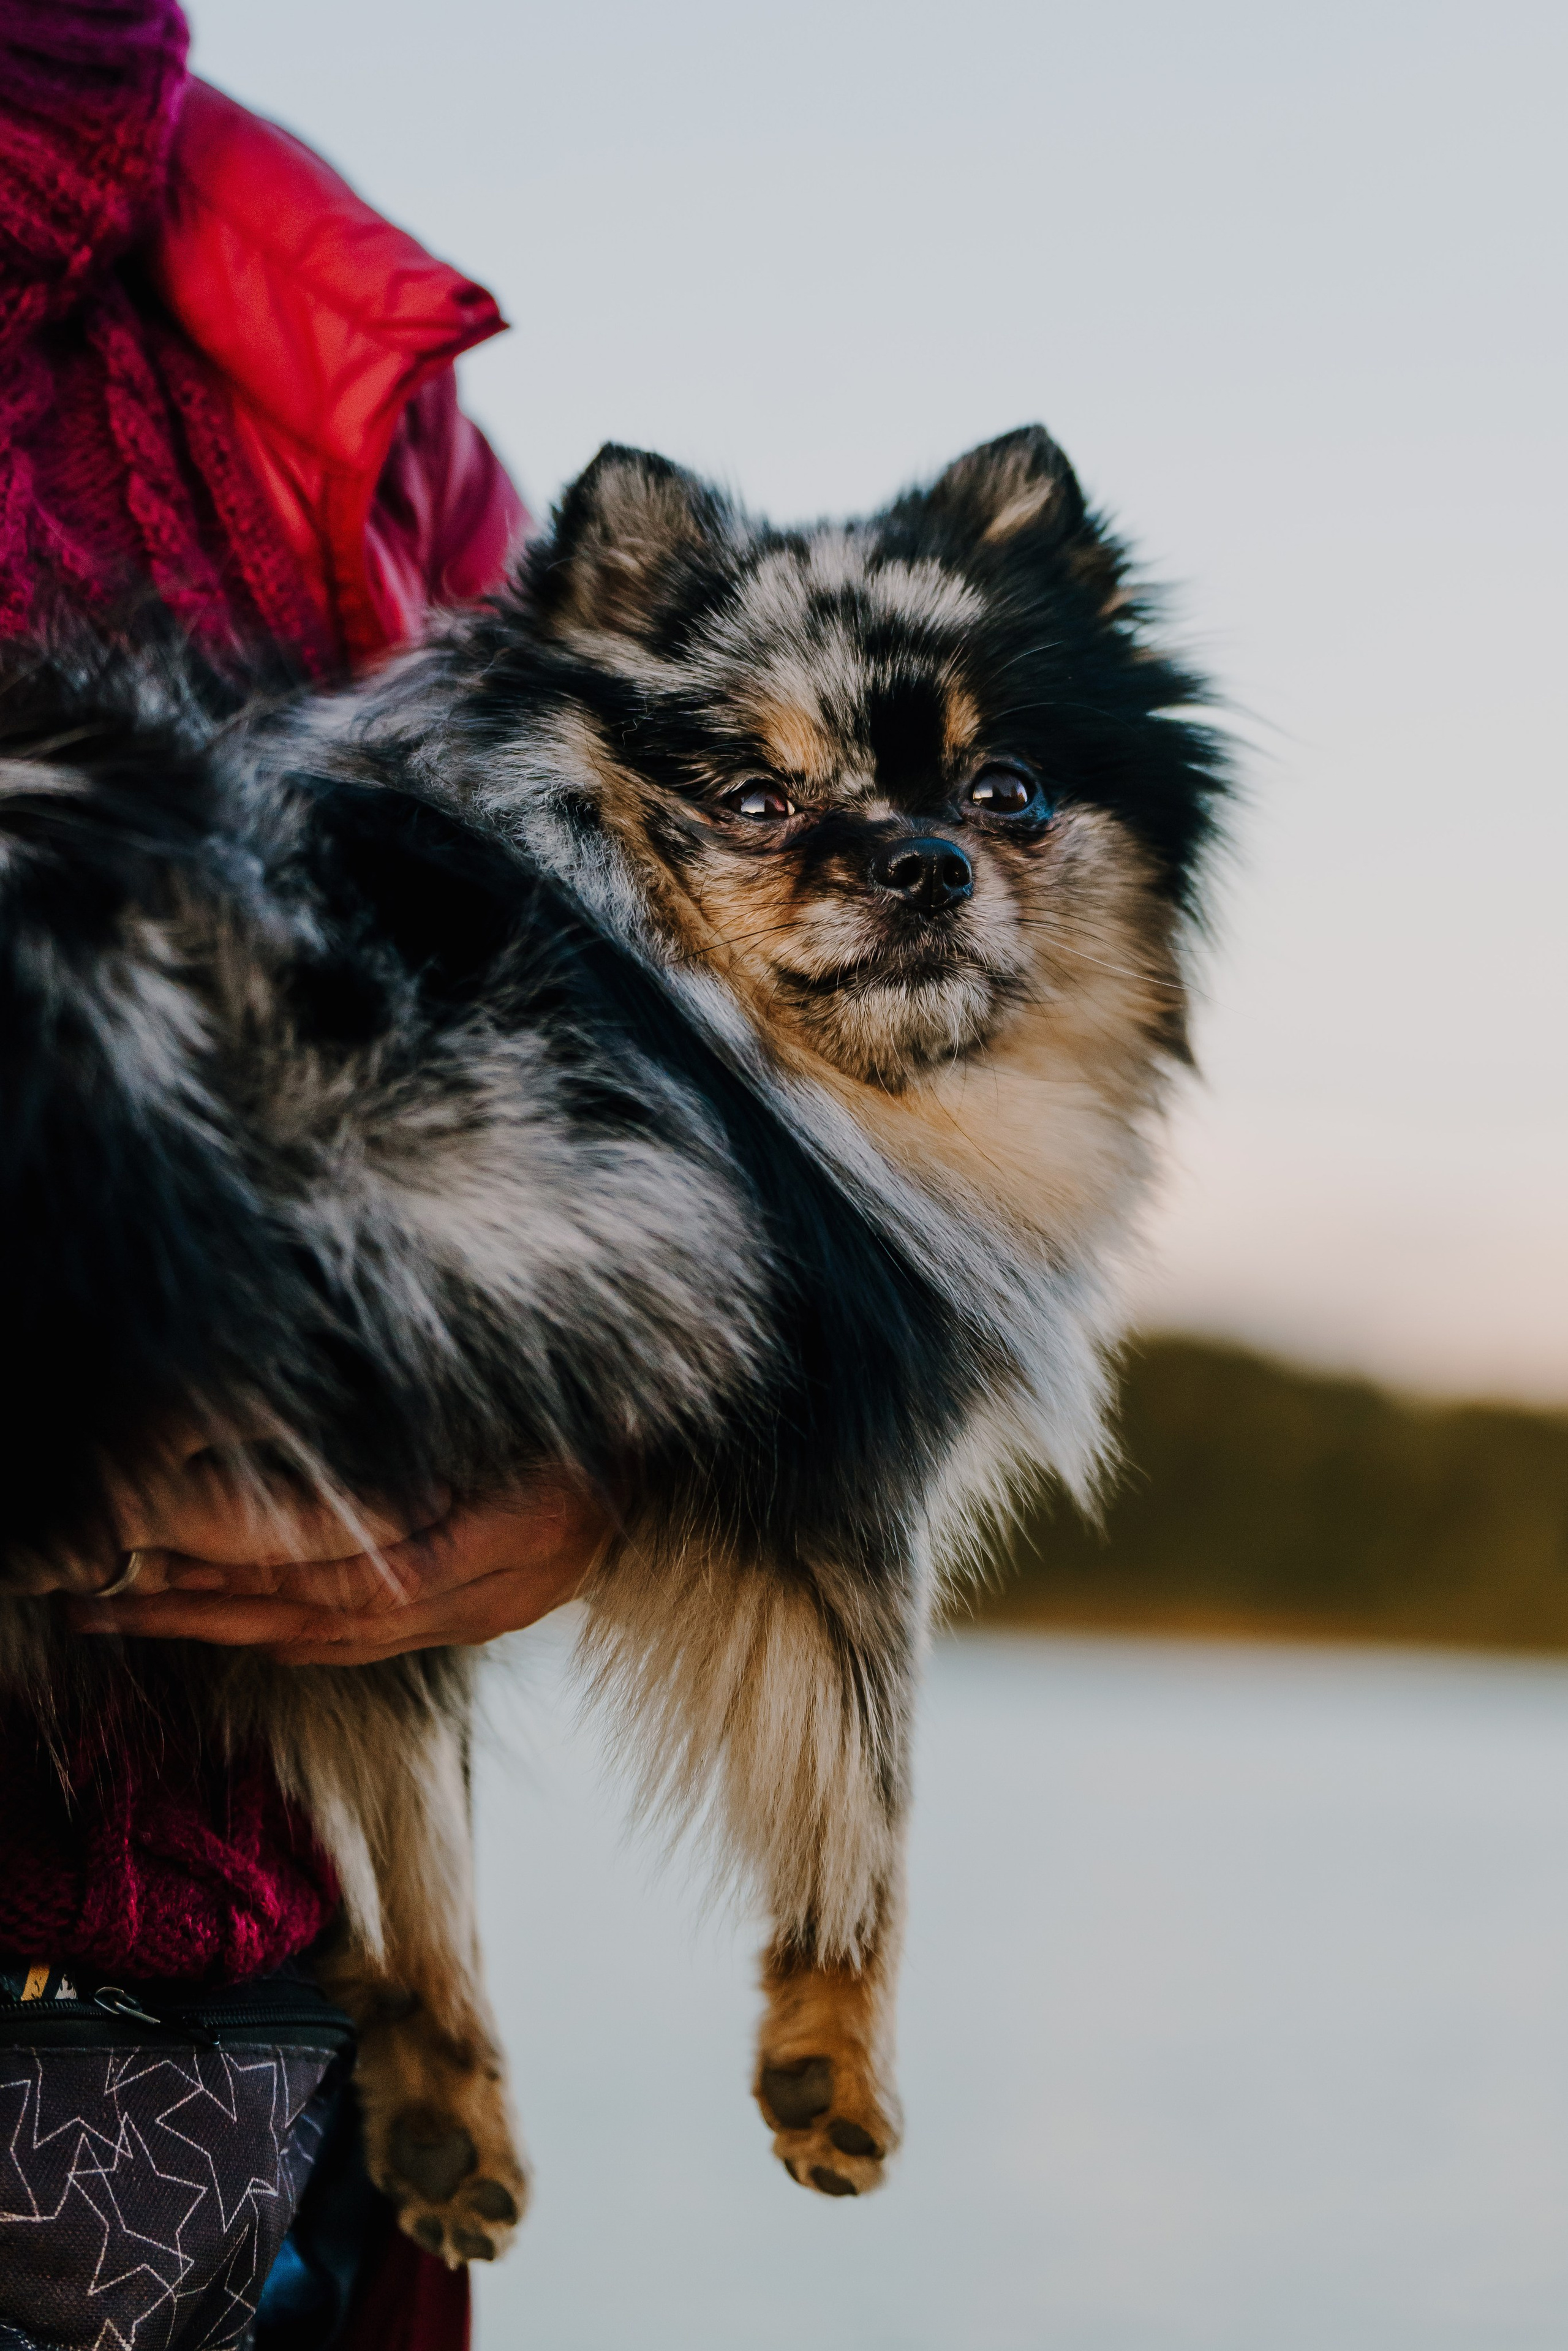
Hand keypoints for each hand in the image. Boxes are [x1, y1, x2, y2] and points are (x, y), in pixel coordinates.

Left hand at [66, 1462, 610, 1663]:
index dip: (249, 1567)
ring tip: (144, 1611)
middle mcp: (489, 1592)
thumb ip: (437, 1457)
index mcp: (502, 1537)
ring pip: (338, 1641)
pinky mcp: (487, 1617)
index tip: (157, 1542)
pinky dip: (298, 1639)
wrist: (687, 1450)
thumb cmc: (603, 1412)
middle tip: (105, 1593)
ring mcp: (490, 1614)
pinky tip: (246, 1632)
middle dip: (206, 1607)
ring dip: (233, 1629)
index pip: (348, 1574)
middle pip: (322, 1619)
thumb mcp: (531, 1415)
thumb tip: (332, 1478)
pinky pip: (373, 1645)